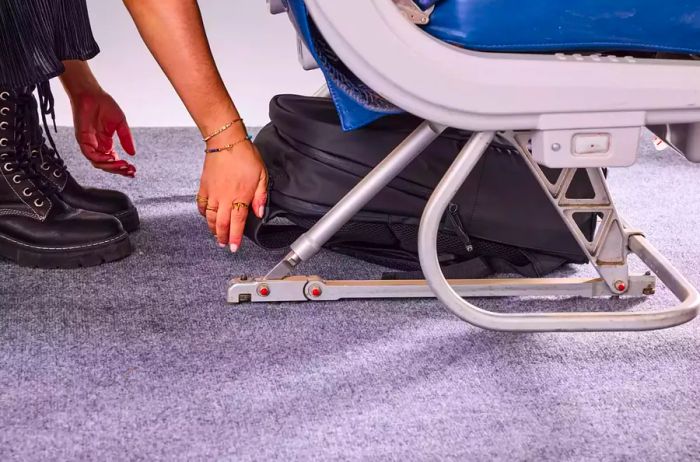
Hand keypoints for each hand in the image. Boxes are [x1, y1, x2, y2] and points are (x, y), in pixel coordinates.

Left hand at [72, 91, 135, 176]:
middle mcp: (97, 146)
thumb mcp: (121, 124)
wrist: (91, 94)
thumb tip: (133, 153)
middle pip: (107, 165)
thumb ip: (126, 139)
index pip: (114, 161)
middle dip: (119, 170)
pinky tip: (112, 158)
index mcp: (106, 143)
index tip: (133, 170)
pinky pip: (90, 155)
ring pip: (99, 163)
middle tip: (130, 171)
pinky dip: (101, 159)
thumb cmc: (104, 105)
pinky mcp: (82, 140)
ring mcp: (89, 144)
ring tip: (123, 166)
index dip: (123, 168)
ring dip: (111, 167)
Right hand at [197, 131, 267, 251]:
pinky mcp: (204, 187)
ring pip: (210, 217)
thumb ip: (260, 197)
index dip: (235, 238)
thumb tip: (259, 213)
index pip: (237, 224)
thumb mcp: (261, 176)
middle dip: (223, 237)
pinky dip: (203, 214)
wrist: (226, 141)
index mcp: (240, 197)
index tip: (234, 248)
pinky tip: (206, 217)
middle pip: (222, 224)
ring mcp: (212, 193)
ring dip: (213, 229)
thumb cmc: (245, 156)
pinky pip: (201, 205)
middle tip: (225, 244)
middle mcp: (224, 198)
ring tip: (216, 235)